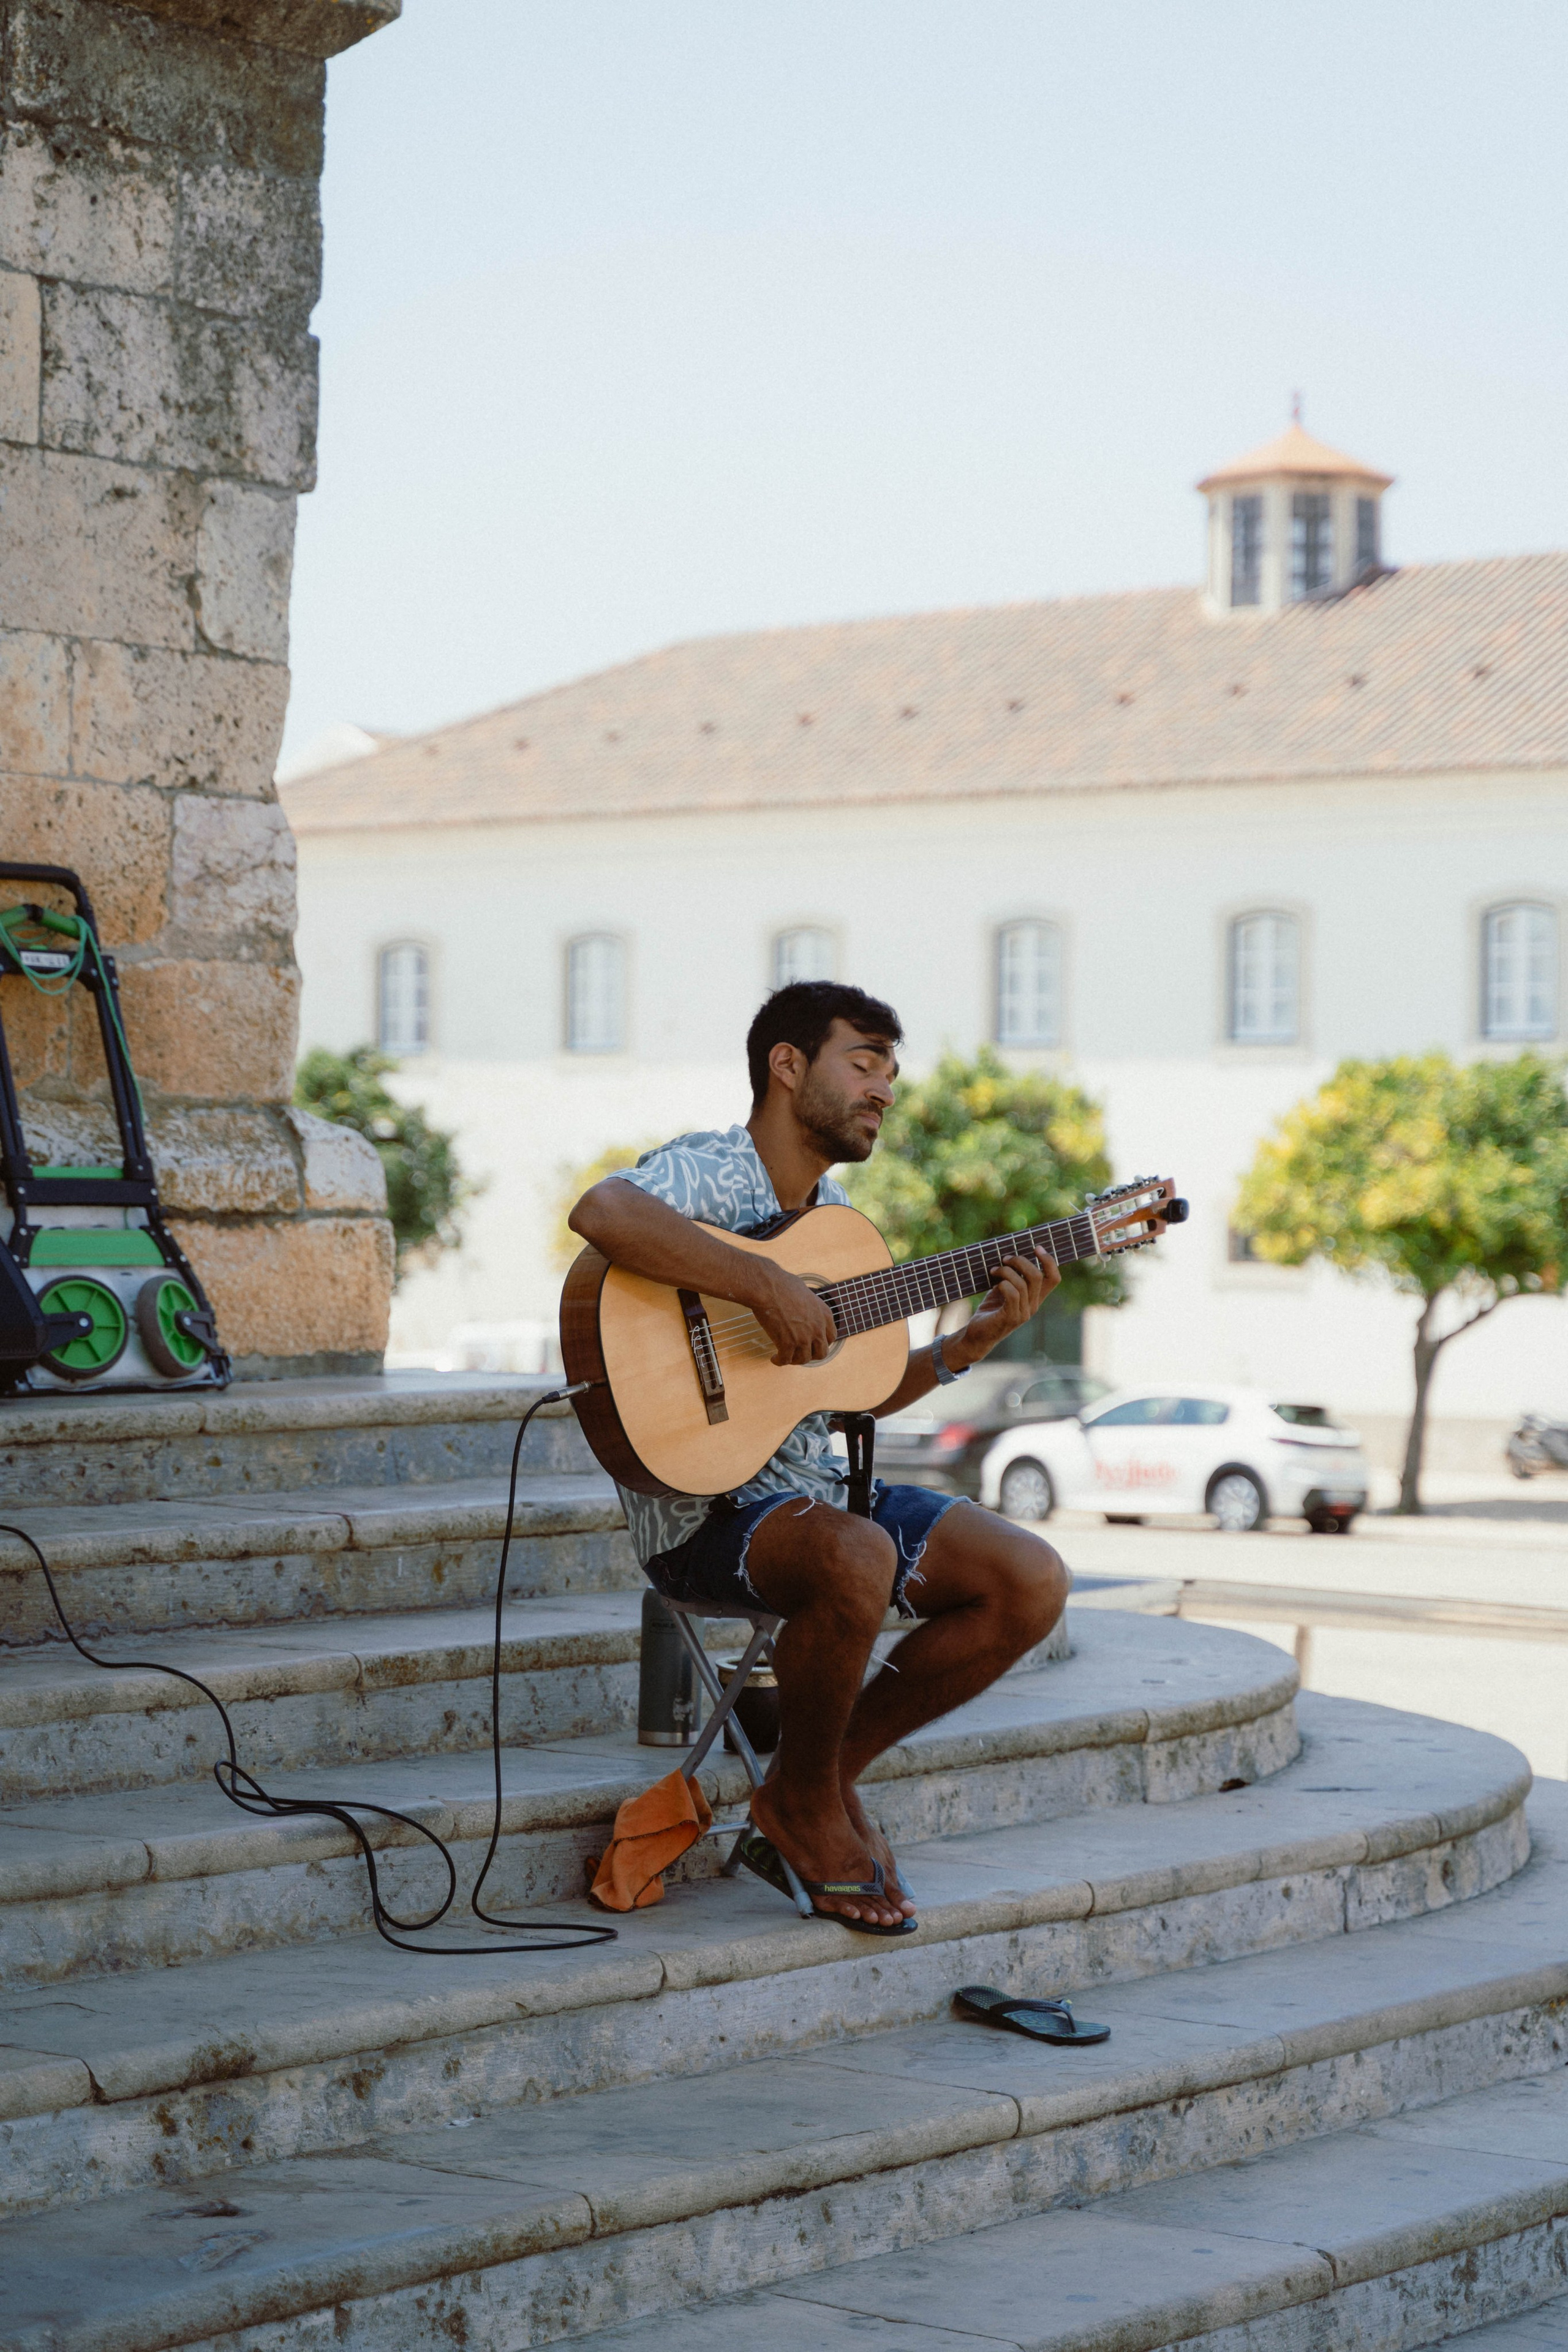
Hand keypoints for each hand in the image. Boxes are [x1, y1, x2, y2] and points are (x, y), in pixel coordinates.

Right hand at [747, 1262, 839, 1365]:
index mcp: (824, 1314)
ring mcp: (803, 1337)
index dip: (821, 1342)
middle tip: (800, 1352)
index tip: (813, 1343)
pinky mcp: (787, 1343)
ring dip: (794, 1359)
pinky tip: (774, 1358)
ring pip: (804, 1359)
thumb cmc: (783, 1285)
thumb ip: (810, 1307)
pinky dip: (779, 1361)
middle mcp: (817, 1328)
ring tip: (785, 1356)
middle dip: (811, 1354)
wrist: (768, 1287)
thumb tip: (803, 1310)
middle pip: (821, 1353)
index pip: (831, 1337)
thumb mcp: (806, 1294)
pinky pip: (785, 1360)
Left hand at [949, 1249, 1059, 1366]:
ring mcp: (1024, 1313)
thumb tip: (1012, 1254)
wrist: (978, 1335)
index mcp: (1035, 1298)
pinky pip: (1012, 1294)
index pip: (1054, 1278)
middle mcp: (1033, 1306)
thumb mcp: (1004, 1290)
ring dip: (1006, 1271)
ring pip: (1022, 1283)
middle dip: (1021, 1261)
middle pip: (1038, 1276)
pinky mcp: (1011, 1317)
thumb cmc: (991, 1310)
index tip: (1037, 1247)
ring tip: (994, 1270)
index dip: (1049, 1261)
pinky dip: (1003, 1284)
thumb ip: (1013, 1277)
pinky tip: (994, 1285)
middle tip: (1005, 1258)